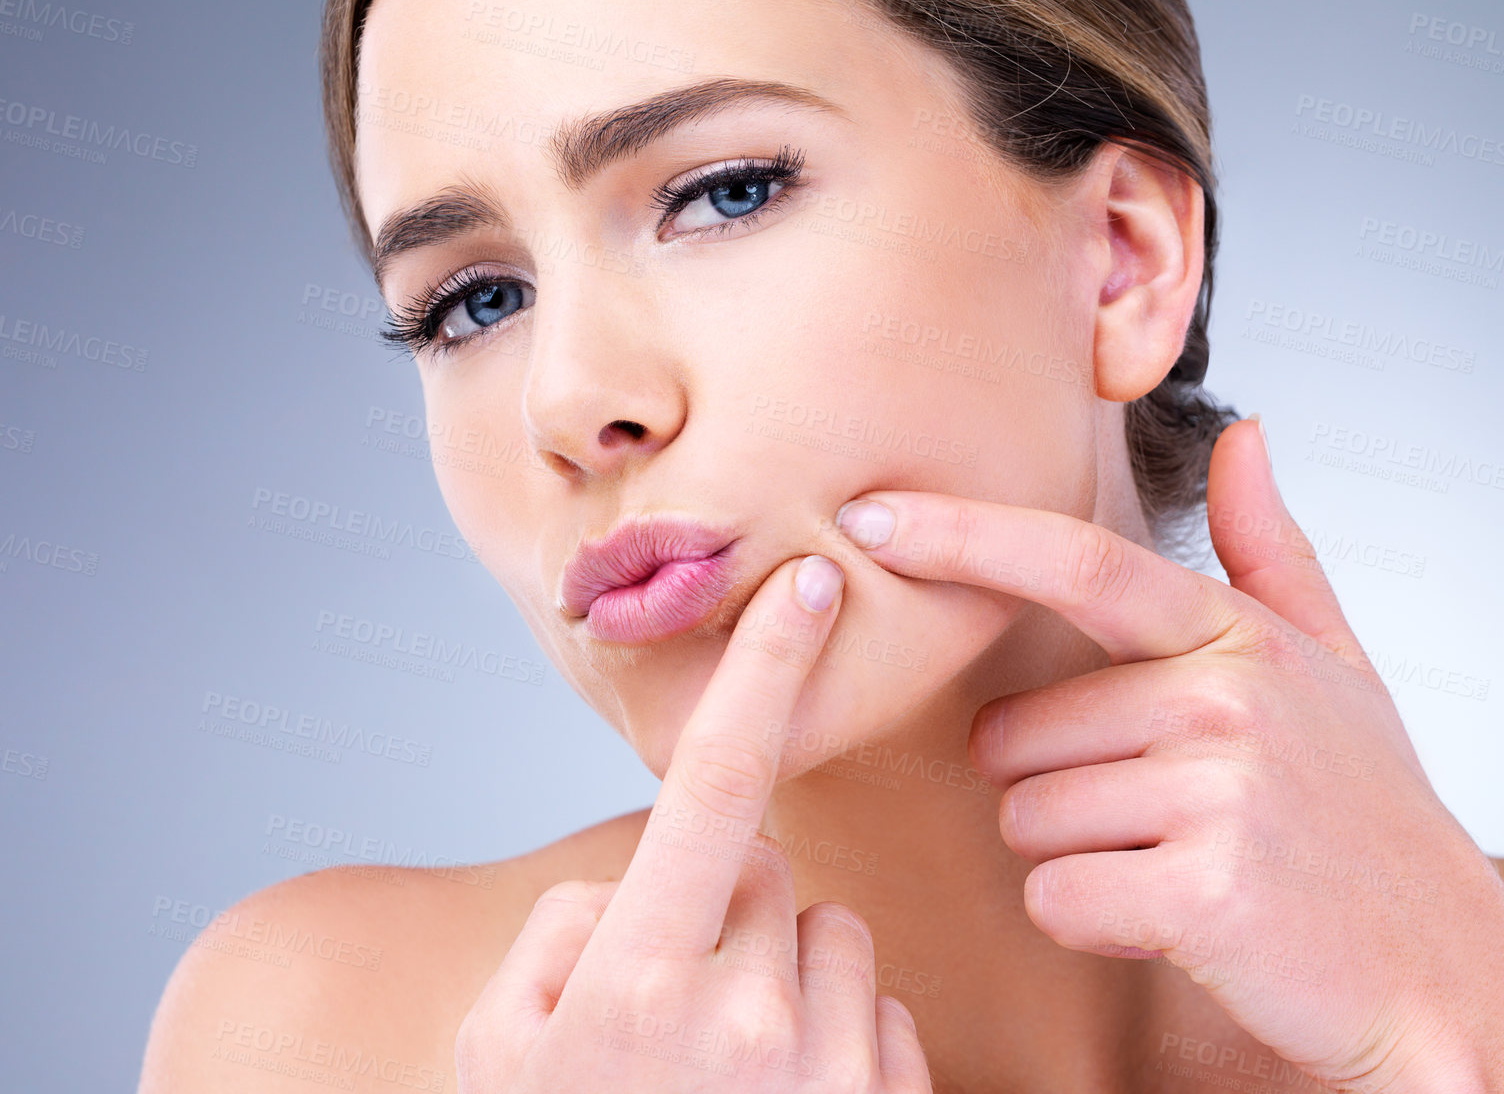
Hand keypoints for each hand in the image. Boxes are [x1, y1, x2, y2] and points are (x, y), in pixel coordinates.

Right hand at [454, 554, 932, 1092]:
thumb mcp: (495, 1047)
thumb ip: (564, 937)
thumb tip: (644, 888)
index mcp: (639, 972)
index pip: (716, 783)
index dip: (761, 670)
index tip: (805, 584)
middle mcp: (749, 1013)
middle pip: (769, 874)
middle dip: (729, 911)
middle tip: (671, 1008)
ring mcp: (829, 1072)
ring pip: (834, 939)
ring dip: (790, 977)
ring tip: (727, 1071)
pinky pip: (881, 1017)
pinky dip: (841, 1041)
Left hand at [832, 418, 1503, 1092]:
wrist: (1446, 975)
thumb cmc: (1368, 819)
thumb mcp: (1336, 670)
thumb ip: (1272, 552)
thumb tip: (1244, 435)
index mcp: (1238, 636)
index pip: (1073, 562)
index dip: (960, 535)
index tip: (866, 515)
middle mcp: (1226, 697)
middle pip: (1013, 735)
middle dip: (1046, 785)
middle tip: (1151, 817)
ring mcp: (1219, 791)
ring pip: (1025, 819)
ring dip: (1073, 856)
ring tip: (1174, 864)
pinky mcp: (1203, 890)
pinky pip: (1054, 896)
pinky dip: (1090, 920)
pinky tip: (1172, 919)